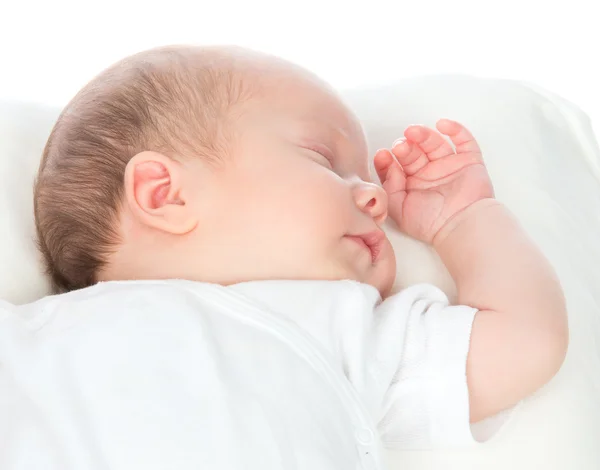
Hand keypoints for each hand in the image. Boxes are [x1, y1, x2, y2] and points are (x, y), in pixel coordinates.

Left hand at [374, 119, 493, 243]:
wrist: (460, 227)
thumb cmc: (429, 224)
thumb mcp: (399, 208)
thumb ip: (390, 187)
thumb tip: (389, 166)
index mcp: (410, 183)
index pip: (396, 166)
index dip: (388, 160)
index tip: (382, 155)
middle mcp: (428, 172)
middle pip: (414, 152)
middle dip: (405, 147)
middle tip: (401, 146)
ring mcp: (448, 165)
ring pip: (434, 143)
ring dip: (423, 135)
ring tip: (413, 132)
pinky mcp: (469, 161)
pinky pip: (463, 141)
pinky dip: (455, 130)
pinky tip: (442, 125)